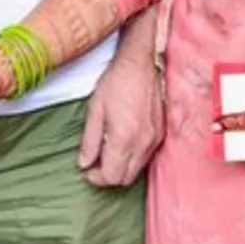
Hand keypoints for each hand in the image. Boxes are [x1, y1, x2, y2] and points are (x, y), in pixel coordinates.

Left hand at [80, 14, 165, 186]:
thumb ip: (89, 141)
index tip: (86, 169)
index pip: (111, 177)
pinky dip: (133, 158)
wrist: (139, 64)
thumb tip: (84, 164)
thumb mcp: (95, 110)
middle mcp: (142, 143)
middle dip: (108, 176)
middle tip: (95, 163)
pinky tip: (122, 143)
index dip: (96, 178)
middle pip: (125, 179)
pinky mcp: (161, 133)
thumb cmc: (115, 83)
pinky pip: (147, 157)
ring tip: (107, 152)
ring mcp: (154, 139)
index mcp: (124, 139)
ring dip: (121, 168)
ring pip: (137, 170)